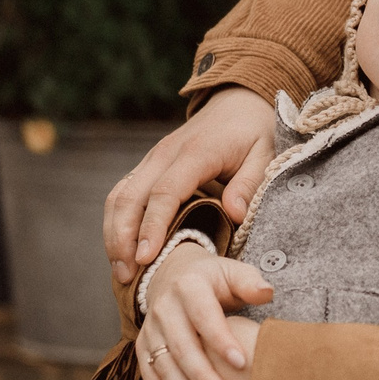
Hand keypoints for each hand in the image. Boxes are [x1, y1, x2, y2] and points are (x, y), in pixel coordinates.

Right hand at [104, 87, 278, 282]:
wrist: (237, 104)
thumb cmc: (254, 132)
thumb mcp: (264, 154)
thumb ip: (249, 183)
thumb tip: (234, 214)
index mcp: (196, 153)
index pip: (165, 192)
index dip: (153, 226)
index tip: (146, 257)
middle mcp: (165, 154)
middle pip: (131, 196)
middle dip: (123, 237)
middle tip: (126, 275)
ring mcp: (152, 159)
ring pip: (120, 196)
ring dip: (114, 233)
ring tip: (120, 271)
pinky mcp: (148, 166)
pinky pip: (123, 193)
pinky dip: (117, 222)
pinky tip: (121, 250)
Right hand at [138, 252, 271, 379]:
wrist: (174, 276)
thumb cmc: (214, 280)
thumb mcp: (232, 272)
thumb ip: (249, 282)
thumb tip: (266, 292)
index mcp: (189, 286)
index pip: (204, 316)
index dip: (221, 340)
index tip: (241, 363)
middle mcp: (164, 307)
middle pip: (182, 346)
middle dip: (203, 376)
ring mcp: (150, 329)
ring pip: (163, 365)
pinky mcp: (143, 347)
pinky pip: (150, 376)